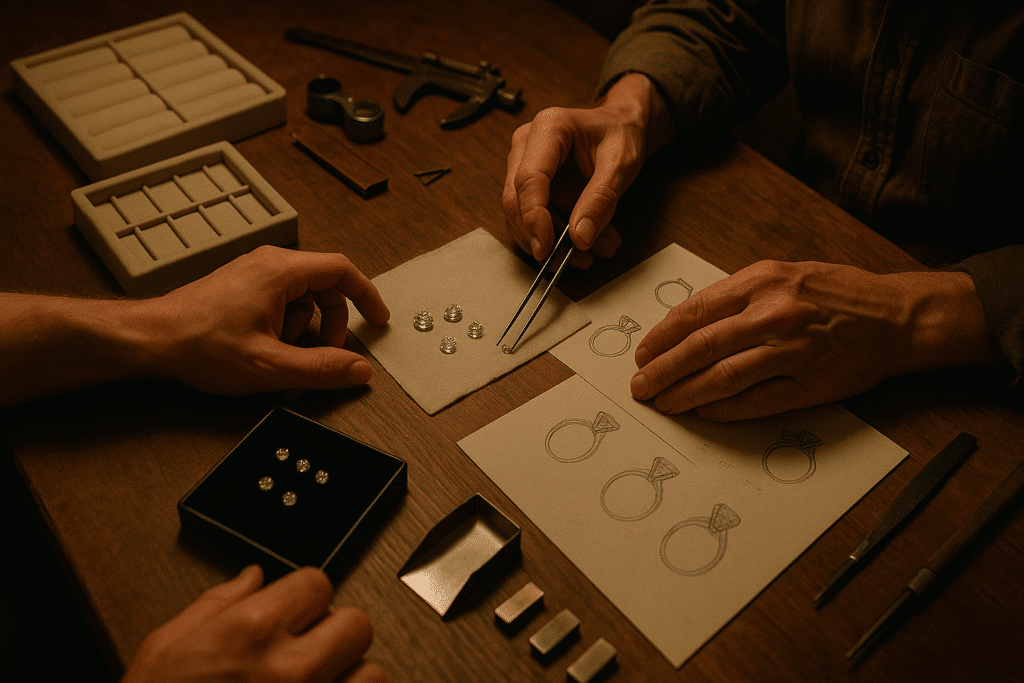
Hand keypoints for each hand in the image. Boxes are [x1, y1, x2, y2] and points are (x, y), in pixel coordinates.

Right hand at [122, 565, 385, 682]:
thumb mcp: (167, 647)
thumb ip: (216, 604)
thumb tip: (251, 578)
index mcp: (250, 633)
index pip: (319, 582)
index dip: (306, 594)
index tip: (297, 608)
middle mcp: (289, 669)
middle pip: (356, 623)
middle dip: (336, 631)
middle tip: (312, 645)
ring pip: (372, 673)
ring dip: (351, 676)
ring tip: (321, 682)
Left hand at [140, 246, 389, 394]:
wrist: (150, 340)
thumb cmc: (199, 344)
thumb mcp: (270, 366)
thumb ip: (322, 369)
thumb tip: (359, 370)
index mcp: (281, 271)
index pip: (342, 270)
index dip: (367, 296)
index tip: (379, 319)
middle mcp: (268, 264)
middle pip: (324, 286)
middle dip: (333, 323)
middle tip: (330, 353)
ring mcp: (253, 274)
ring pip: (302, 298)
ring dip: (303, 329)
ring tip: (280, 355)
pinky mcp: (241, 288)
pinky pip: (280, 303)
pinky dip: (284, 327)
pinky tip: (264, 351)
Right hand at [502, 73, 672, 268]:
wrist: (621, 125)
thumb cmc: (620, 134)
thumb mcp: (621, 164)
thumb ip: (601, 199)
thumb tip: (581, 237)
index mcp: (548, 129)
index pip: (528, 180)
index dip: (534, 218)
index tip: (547, 248)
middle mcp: (526, 145)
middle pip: (517, 201)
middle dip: (544, 237)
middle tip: (577, 259)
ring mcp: (523, 165)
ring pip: (523, 216)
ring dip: (554, 242)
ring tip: (593, 253)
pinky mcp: (530, 185)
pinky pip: (534, 218)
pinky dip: (558, 237)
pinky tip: (587, 245)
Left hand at [630, 261, 1002, 420]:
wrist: (897, 316)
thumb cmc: (836, 293)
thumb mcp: (783, 275)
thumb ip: (737, 296)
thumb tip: (686, 326)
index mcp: (762, 282)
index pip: (695, 312)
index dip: (661, 337)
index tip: (643, 353)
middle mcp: (775, 314)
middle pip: (701, 347)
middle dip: (662, 370)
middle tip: (640, 386)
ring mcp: (793, 351)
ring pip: (723, 377)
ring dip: (685, 394)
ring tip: (663, 403)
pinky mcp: (810, 384)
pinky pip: (755, 401)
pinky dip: (723, 409)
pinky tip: (703, 412)